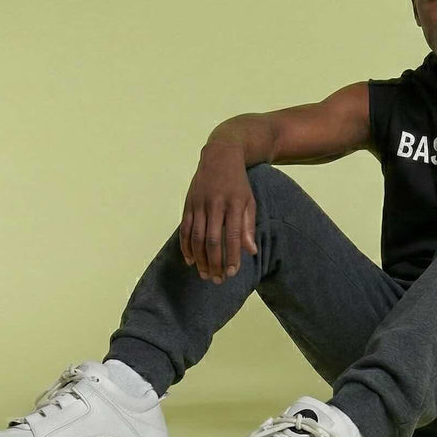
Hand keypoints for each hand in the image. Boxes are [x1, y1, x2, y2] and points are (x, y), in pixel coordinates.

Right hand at [180, 147, 258, 283]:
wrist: (220, 156)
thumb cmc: (238, 183)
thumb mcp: (249, 201)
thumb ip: (248, 226)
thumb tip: (251, 251)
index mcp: (234, 204)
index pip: (232, 236)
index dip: (232, 256)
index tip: (233, 273)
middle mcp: (215, 205)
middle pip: (213, 240)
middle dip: (215, 263)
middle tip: (217, 280)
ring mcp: (199, 204)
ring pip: (197, 237)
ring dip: (200, 259)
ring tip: (204, 274)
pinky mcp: (188, 204)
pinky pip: (185, 229)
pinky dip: (186, 246)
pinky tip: (190, 260)